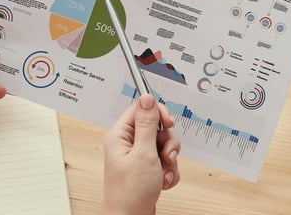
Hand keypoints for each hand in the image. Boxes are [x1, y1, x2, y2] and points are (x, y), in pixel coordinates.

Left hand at [104, 94, 180, 214]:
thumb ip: (147, 124)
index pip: (141, 109)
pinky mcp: (147, 169)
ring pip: (164, 145)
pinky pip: (165, 161)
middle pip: (157, 128)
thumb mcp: (143, 153)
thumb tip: (147, 98)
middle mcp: (128, 144)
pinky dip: (169, 172)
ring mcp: (138, 157)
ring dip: (169, 160)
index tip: (168, 123)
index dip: (157, 114)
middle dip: (167, 143)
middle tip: (166, 156)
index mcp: (120, 135)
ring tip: (163, 173)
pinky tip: (162, 182)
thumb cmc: (130, 192)